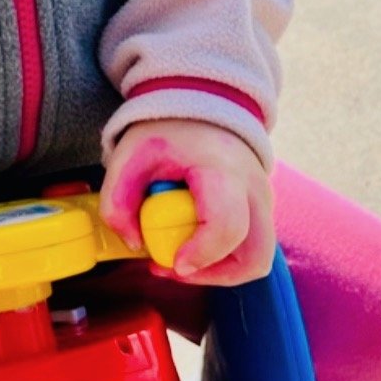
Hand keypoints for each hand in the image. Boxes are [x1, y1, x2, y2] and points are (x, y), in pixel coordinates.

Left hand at [100, 118, 273, 285]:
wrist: (199, 106)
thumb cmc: (167, 130)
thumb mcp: (131, 155)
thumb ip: (118, 199)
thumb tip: (133, 244)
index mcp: (223, 171)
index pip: (228, 226)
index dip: (202, 254)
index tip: (173, 263)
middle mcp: (253, 189)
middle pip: (256, 255)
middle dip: (216, 274)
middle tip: (177, 268)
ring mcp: (263, 200)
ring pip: (258, 257)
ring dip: (220, 270)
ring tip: (181, 260)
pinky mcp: (260, 209)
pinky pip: (251, 246)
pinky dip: (224, 257)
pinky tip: (192, 246)